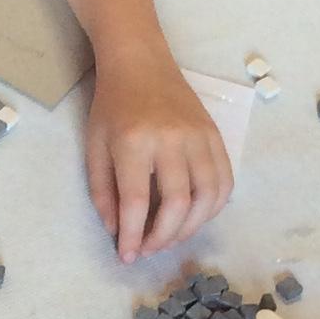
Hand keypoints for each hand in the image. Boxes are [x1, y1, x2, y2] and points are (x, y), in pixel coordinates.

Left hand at [86, 48, 232, 263]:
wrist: (141, 63)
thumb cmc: (113, 106)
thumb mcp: (95, 147)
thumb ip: (103, 192)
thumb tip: (119, 232)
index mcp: (134, 142)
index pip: (138, 202)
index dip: (133, 236)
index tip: (127, 255)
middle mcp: (172, 139)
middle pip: (177, 204)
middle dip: (163, 237)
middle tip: (149, 249)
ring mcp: (198, 136)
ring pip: (208, 197)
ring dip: (191, 227)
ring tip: (171, 237)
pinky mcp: (215, 135)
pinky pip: (224, 180)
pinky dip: (214, 206)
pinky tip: (195, 216)